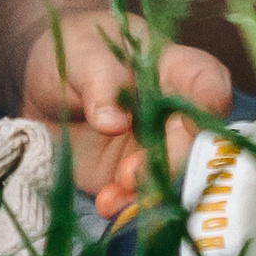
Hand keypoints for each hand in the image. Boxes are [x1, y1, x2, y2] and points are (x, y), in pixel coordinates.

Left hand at [21, 7, 230, 222]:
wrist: (43, 82)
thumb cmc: (74, 50)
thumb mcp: (82, 54)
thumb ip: (101, 80)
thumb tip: (115, 121)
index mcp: (169, 67)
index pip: (203, 78)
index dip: (212, 94)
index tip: (210, 106)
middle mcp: (171, 110)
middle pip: (191, 138)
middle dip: (172, 160)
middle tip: (131, 172)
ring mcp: (153, 145)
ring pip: (169, 174)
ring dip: (148, 190)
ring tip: (113, 194)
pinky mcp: (129, 174)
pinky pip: (138, 195)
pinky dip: (126, 205)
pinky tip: (106, 203)